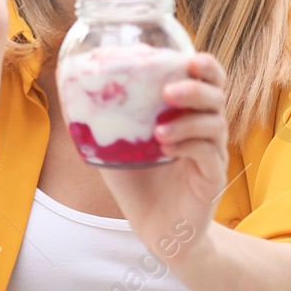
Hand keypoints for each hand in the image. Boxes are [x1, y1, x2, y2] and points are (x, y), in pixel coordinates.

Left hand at [98, 51, 230, 265]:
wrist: (158, 232)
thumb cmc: (141, 186)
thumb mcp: (117, 148)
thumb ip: (105, 121)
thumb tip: (73, 88)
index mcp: (189, 115)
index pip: (208, 81)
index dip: (204, 66)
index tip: (187, 57)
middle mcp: (207, 130)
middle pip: (217, 96)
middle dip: (196, 87)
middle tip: (168, 90)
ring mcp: (213, 154)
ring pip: (215, 123)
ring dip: (187, 120)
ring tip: (158, 128)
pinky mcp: (213, 179)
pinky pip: (208, 154)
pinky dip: (188, 145)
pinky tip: (165, 149)